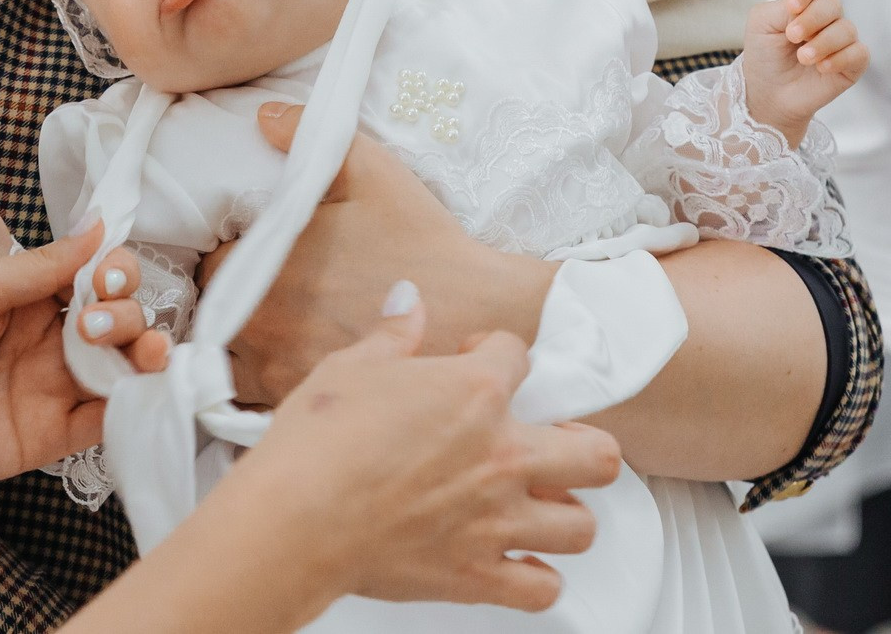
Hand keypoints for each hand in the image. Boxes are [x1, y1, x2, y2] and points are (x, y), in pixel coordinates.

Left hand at [0, 224, 171, 516]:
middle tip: (93, 322)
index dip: (115, 273)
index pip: (94, 278)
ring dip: (145, 353)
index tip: (108, 275)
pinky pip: (105, 423)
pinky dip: (131, 406)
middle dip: (126, 312)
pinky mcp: (50, 436)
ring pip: (122, 368)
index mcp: (28, 298)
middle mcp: (47, 342)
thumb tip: (98, 226)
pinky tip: (138, 390)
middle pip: (118, 319)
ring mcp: (51, 389)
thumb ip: (39, 266)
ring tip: (144, 351)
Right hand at [199, 291, 617, 613]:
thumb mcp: (351, 367)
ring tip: (538, 503)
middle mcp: (501, 456)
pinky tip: (516, 563)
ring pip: (581, 526)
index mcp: (475, 393)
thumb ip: (393, 334)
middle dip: (578, 441)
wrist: (295, 517)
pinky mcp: (477, 575)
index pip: (518, 355)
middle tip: (546, 439)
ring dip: (564, 513)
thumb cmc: (316, 443)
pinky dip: (536, 580)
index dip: (495, 353)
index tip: (475, 361)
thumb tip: (408, 302)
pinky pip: (542, 589)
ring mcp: (496, 520)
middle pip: (595, 452)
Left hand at [201, 104, 554, 407]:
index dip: (229, 259)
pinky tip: (304, 363)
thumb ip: (306, 137)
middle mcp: (257, 331)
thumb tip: (263, 116)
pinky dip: (273, 384)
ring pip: (234, 365)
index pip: (211, 267)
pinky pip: (266, 400)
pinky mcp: (309, 407)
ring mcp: (280, 376)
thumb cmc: (420, 240)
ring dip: (246, 349)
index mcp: (258, 273)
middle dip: (232, 305)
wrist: (479, 311)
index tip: (255, 256)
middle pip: (214, 320)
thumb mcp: (367, 170)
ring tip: (283, 332)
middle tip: (271, 292)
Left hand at [740, 0, 869, 145]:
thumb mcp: (762, 25)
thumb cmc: (764, 56)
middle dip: (812, 19)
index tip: (792, 7)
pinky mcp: (852, 62)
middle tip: (792, 36)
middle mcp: (824, 18)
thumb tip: (804, 6)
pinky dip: (840, 59)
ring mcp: (840, 40)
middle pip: (831, 3)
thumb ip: (781, 8)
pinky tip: (821, 68)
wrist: (769, 92)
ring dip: (823, 43)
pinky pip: (859, 52)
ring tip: (803, 58)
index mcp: (802, 4)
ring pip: (847, 29)